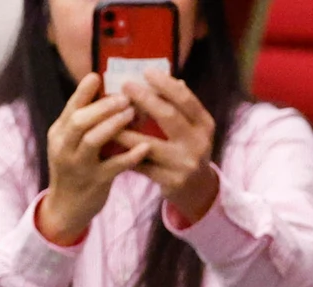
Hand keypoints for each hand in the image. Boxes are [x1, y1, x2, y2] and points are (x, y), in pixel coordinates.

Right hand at [37, 73, 149, 244]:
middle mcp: (64, 148)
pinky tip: (145, 147)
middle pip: (80, 120)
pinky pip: (114, 166)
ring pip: (94, 140)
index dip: (83, 92)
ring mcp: (79, 166)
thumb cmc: (75, 169)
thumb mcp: (71, 144)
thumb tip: (106, 94)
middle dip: (103, 106)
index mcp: (59, 133)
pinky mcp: (95, 182)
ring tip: (132, 113)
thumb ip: (84, 122)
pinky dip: (130, 156)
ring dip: (114, 124)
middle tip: (125, 97)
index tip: (97, 76)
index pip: (70, 108)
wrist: (66, 208)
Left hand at [113, 68, 219, 224]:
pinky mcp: (169, 181)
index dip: (165, 84)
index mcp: (205, 125)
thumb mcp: (193, 127)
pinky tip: (110, 142)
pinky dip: (124, 153)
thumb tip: (170, 78)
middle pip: (168, 116)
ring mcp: (184, 164)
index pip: (186, 99)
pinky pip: (141, 164)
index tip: (146, 71)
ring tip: (107, 116)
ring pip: (148, 144)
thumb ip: (182, 106)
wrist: (197, 190)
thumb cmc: (189, 149)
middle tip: (124, 86)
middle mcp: (198, 144)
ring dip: (125, 129)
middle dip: (144, 99)